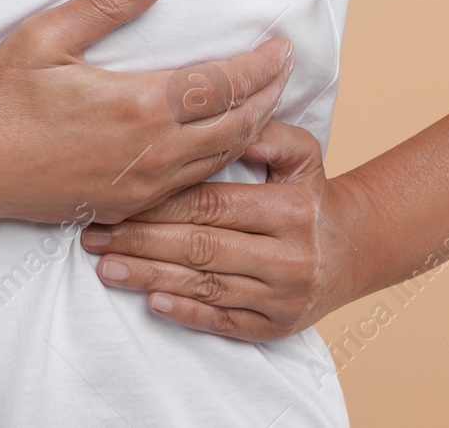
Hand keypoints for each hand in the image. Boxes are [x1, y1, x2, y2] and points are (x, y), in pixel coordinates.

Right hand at [0, 0, 294, 227]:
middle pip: (237, 125)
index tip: (283, 46)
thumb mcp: (45, 37)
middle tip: (288, 69)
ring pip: (221, 158)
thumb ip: (106, 3)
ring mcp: (142, 184)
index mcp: (139, 106)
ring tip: (269, 101)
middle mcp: (151, 152)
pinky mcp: (128, 204)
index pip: (224, 84)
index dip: (261, 65)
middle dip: (270, 95)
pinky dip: (223, 160)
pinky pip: (193, 184)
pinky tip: (224, 145)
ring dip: (253, 127)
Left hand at [79, 120, 364, 341]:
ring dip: (149, 278)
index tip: (116, 197)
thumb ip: (265, 134)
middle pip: (200, 247)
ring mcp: (283, 297)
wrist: (355, 251)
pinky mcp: (276, 327)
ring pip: (205, 286)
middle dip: (140, 241)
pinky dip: (187, 313)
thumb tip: (228, 122)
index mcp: (289, 211)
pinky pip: (224, 323)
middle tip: (93, 234)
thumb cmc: (311, 193)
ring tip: (105, 267)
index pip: (211, 205)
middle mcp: (289, 257)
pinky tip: (151, 302)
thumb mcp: (301, 153)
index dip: (160, 202)